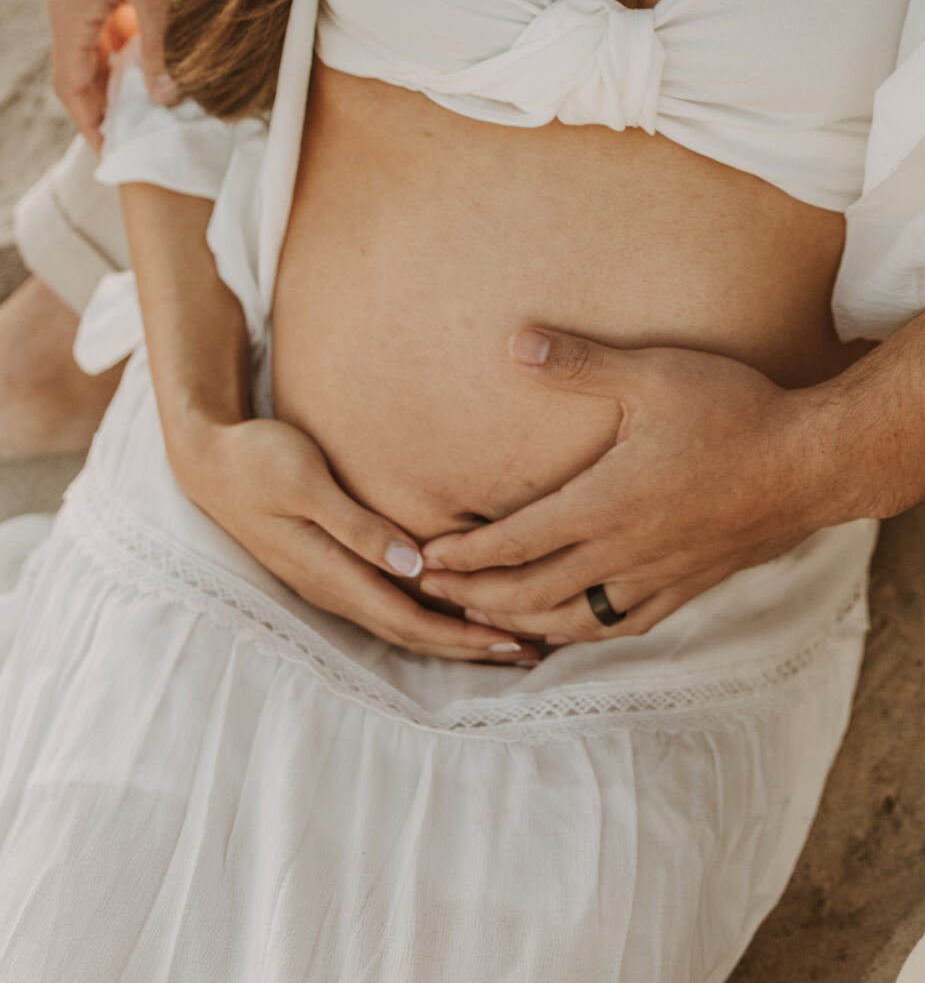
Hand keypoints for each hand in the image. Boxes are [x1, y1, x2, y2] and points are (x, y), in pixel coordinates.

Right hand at [49, 0, 182, 140]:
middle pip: (86, 63)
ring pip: (104, 35)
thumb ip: (164, 44)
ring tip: (166, 89)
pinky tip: (171, 34)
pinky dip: (138, 30)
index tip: (117, 154)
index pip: (74, 86)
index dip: (95, 123)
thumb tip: (166, 99)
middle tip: (148, 129)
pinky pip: (116, 8)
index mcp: (70, 11)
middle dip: (113, 97)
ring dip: (129, 62)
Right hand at [175, 413, 541, 663]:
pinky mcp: (331, 565)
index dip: (461, 635)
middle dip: (469, 645)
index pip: (409, 620)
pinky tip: (453, 604)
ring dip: (452, 632)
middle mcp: (333, 588)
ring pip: (401, 620)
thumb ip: (356, 526)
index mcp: (331, 573)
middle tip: (531, 649)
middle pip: (412, 631)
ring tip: (505, 636)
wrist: (209, 460)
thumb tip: (412, 565)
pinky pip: (388, 601)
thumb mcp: (306, 483)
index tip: (512, 640)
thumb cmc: (259, 461)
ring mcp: (330, 580)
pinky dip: (427, 610)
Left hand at [417, 332, 839, 644]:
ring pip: (571, 620)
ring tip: (485, 619)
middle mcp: (623, 552)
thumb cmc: (734, 411)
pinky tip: (571, 628)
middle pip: (530, 593)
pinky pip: (620, 625)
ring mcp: (656, 575)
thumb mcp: (653, 374)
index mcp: (605, 504)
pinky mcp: (688, 584)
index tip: (421, 560)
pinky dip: (581, 633)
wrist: (809, 463)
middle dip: (474, 597)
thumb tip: (514, 342)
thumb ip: (580, 363)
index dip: (463, 556)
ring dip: (520, 622)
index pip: (514, 542)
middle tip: (431, 595)